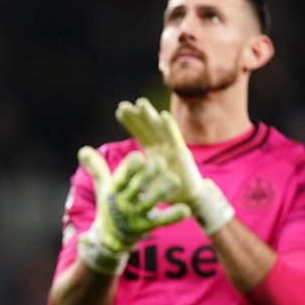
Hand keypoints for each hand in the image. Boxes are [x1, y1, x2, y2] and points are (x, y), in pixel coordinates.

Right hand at [78, 147, 189, 274]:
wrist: (109, 239)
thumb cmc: (110, 206)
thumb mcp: (103, 187)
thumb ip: (97, 168)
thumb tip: (83, 150)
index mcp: (114, 190)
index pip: (121, 177)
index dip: (130, 167)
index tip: (140, 157)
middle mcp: (124, 202)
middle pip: (136, 188)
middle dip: (148, 175)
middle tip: (161, 163)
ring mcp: (135, 215)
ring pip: (148, 203)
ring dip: (161, 192)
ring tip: (175, 180)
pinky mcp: (146, 227)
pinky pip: (160, 222)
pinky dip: (172, 216)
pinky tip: (185, 210)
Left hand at [115, 97, 234, 234]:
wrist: (187, 201)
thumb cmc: (165, 191)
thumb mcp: (143, 182)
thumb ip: (133, 173)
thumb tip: (117, 173)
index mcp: (153, 152)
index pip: (141, 134)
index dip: (131, 122)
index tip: (119, 111)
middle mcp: (163, 148)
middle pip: (148, 129)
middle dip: (137, 117)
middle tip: (124, 105)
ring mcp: (172, 150)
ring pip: (159, 130)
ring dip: (151, 117)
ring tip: (141, 103)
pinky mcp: (182, 156)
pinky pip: (175, 139)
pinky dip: (169, 127)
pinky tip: (163, 116)